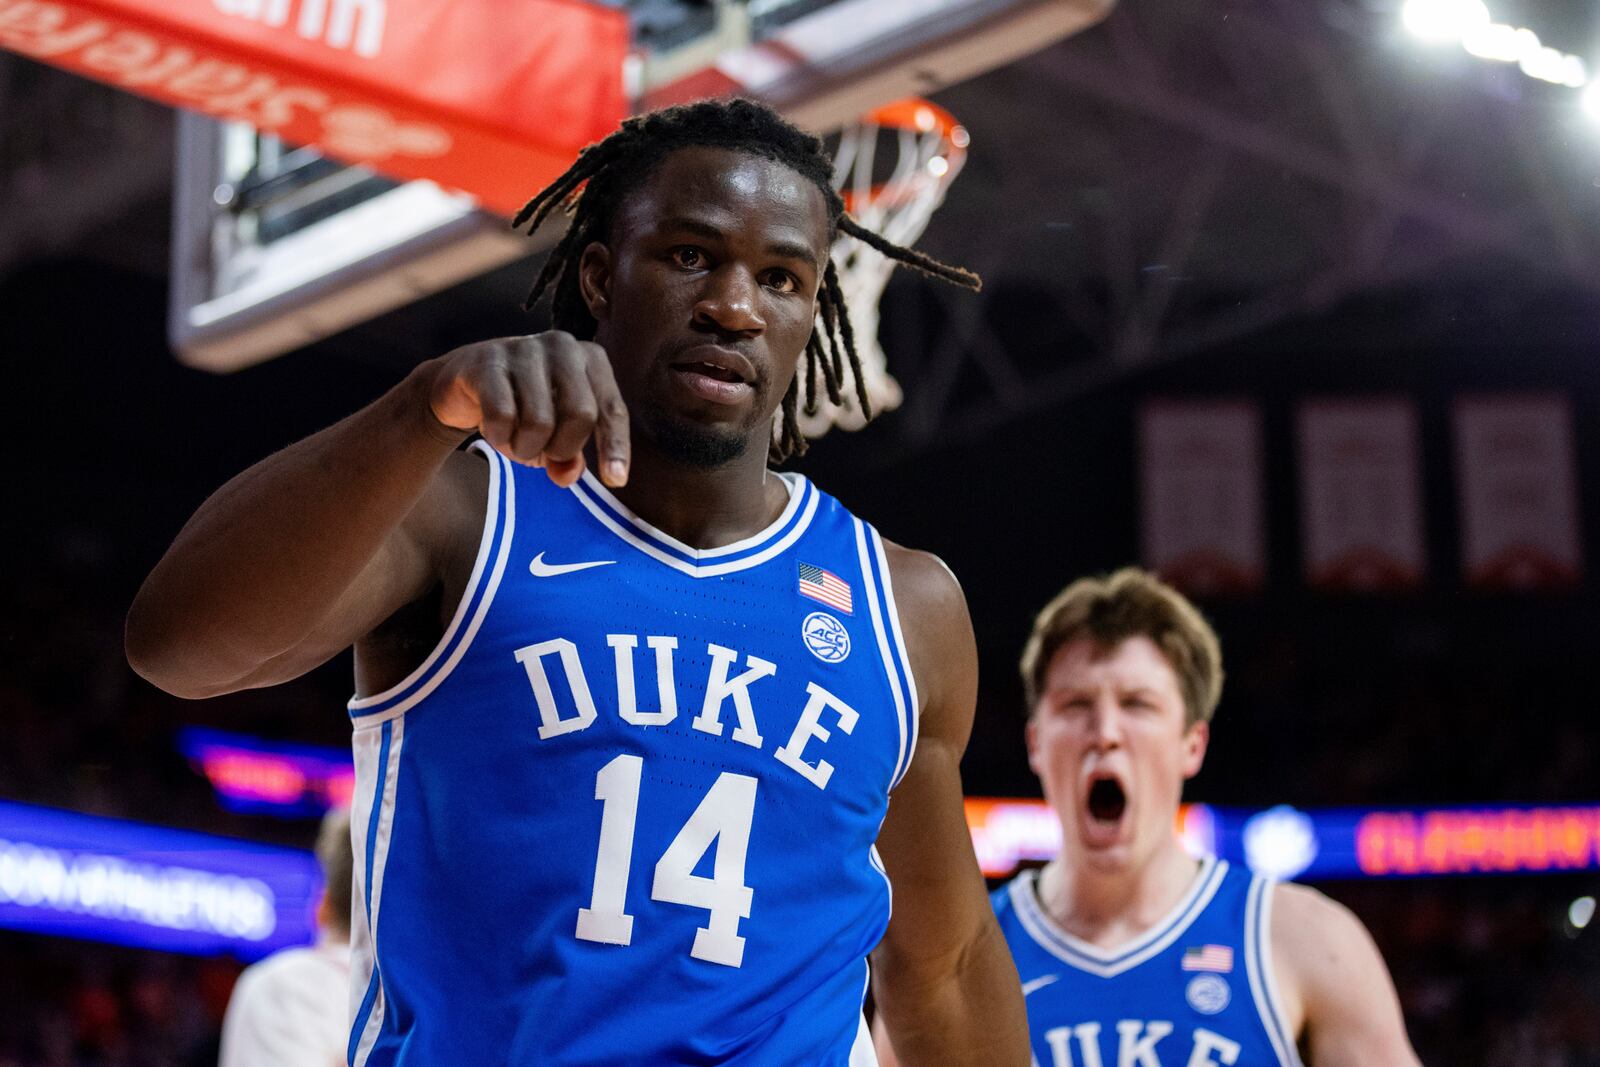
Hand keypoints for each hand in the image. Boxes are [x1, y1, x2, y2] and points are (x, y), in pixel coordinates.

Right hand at [427, 332, 629, 486]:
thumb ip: (568, 457)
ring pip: (540, 421)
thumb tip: (568, 475)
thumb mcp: (554, 434)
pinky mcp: (488, 360)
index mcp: (592, 360)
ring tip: (514, 440)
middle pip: (581, 415)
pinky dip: (498, 436)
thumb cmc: (522, 407)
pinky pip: (502, 416)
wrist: (464, 381)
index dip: (615, 446)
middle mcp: (564, 347)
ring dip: (524, 447)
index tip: (616, 480)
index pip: (612, 409)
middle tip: (541, 451)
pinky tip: (492, 429)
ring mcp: (525, 348)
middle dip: (561, 447)